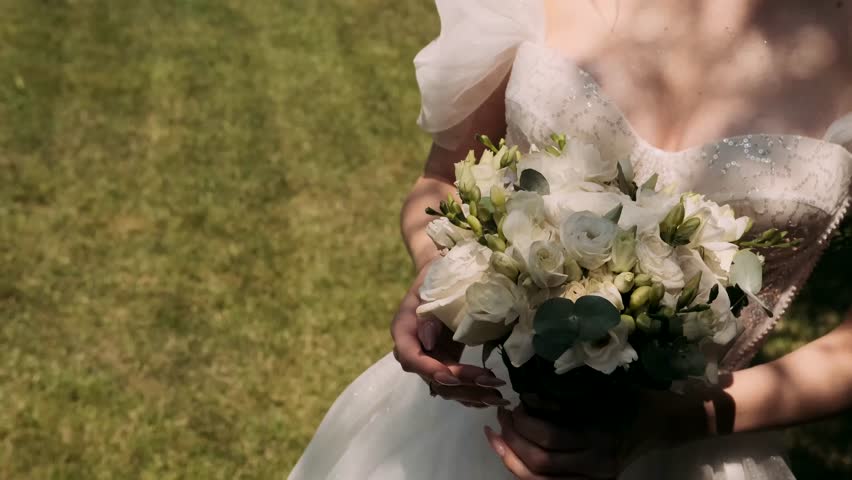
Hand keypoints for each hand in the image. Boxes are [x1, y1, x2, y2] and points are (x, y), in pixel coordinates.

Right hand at [390, 260, 508, 407]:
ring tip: (498, 396)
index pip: (412, 358)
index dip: (430, 370)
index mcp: (404, 332)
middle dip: (463, 384)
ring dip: (472, 393)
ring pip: (447, 386)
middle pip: (434, 378)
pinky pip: (457, 384)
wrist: (443, 278)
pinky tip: (490, 399)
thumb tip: (427, 340)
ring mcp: (431, 359)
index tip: (453, 376)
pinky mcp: (446, 362)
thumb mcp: (429, 289)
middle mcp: (414, 351)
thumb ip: (426, 315)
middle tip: (491, 383)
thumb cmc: (435, 280)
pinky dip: (473, 393)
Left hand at [485, 390, 713, 478]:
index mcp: (598, 437)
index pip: (548, 437)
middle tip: (501, 416)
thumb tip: (526, 396)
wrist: (658, 423)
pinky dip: (525, 472)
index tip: (512, 404)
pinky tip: (510, 454)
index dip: (522, 422)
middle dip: (511, 439)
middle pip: (539, 462)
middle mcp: (595, 465)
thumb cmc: (628, 398)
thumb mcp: (597, 389)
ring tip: (495, 437)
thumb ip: (562, 396)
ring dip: (511, 459)